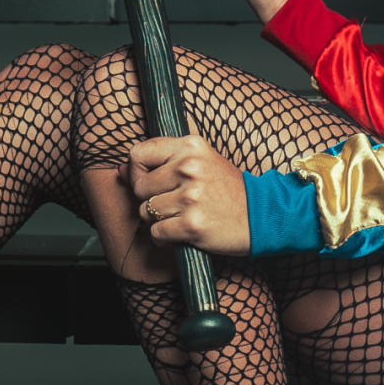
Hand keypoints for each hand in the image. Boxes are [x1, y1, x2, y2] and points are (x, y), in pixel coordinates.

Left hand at [120, 135, 250, 255]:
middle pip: (139, 186)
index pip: (138, 154)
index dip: (137, 171)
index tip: (150, 182)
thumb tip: (120, 171)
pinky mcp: (191, 224)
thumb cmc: (228, 190)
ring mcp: (190, 197)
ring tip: (180, 217)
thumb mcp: (200, 163)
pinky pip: (156, 233)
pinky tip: (182, 232)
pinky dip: (164, 238)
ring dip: (158, 220)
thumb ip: (161, 163)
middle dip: (149, 199)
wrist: (263, 215)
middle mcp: (189, 168)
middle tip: (172, 203)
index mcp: (190, 146)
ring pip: (145, 211)